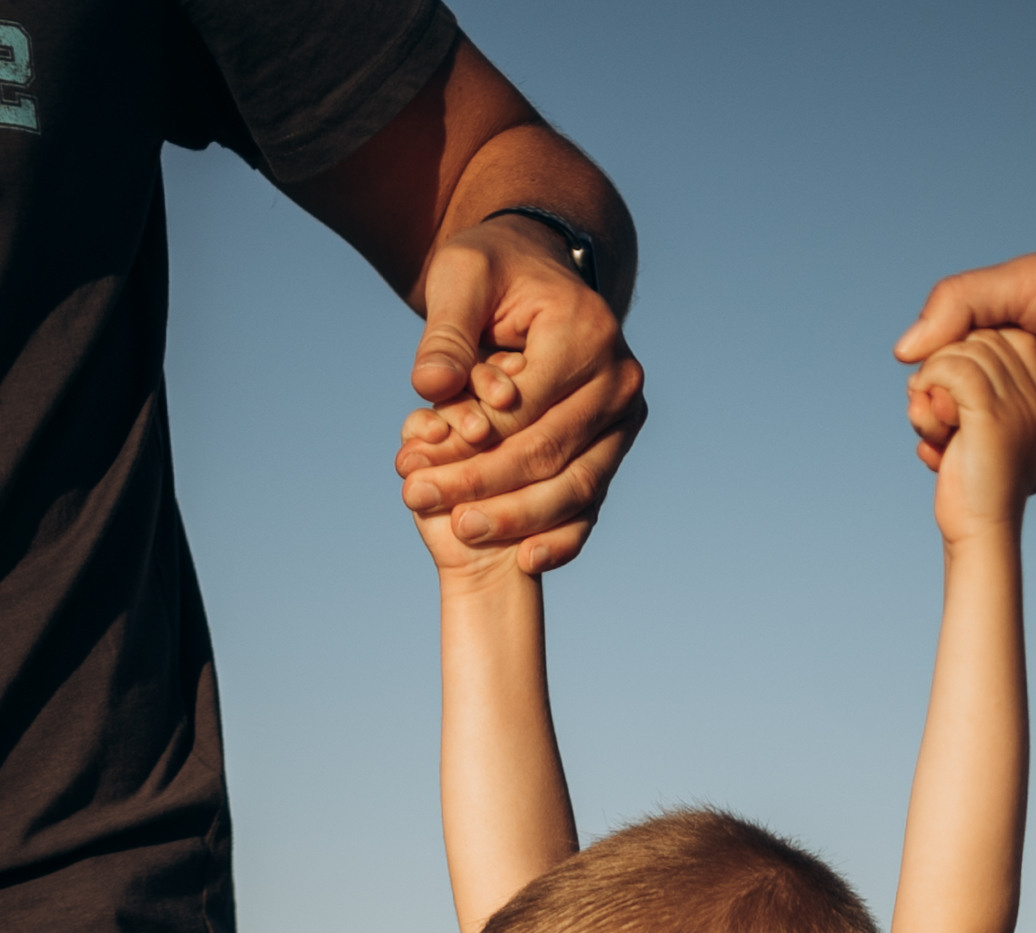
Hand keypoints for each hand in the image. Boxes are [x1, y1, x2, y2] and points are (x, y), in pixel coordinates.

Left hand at [396, 216, 644, 574]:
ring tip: (460, 532)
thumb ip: (446, 331)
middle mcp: (618, 378)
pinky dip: (562, 537)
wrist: (540, 269)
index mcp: (586, 332)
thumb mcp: (462, 276)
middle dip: (484, 487)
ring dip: (517, 520)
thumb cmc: (496, 270)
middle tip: (422, 502)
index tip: (411, 469)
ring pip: (574, 487)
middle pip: (548, 453)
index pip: (522, 410)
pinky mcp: (617, 444)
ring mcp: (624, 417)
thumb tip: (431, 386)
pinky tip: (525, 559)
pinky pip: (593, 502)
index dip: (467, 447)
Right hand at [898, 236, 1035, 485]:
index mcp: (1010, 335)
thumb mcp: (1023, 280)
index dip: (929, 375)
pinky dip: (980, 483)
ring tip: (931, 443)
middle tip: (924, 413)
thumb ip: (960, 304)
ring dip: (947, 450)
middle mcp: (1019, 381)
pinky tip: (954, 474)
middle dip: (933, 413)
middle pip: (957, 408)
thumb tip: (902, 352)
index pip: (950, 362)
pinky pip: (1011, 480)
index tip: (918, 383)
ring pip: (977, 447)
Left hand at [911, 328, 1035, 546]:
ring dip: (931, 380)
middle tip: (929, 409)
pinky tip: (923, 419)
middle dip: (944, 365)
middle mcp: (1033, 393)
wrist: (981, 534)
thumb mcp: (972, 431)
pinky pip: (953, 369)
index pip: (1001, 336)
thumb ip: (964, 394)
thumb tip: (928, 359)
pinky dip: (928, 385)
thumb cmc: (972, 488)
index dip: (964, 352)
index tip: (943, 393)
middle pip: (981, 337)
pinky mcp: (991, 414)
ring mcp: (1016, 402)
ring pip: (964, 350)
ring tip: (926, 421)